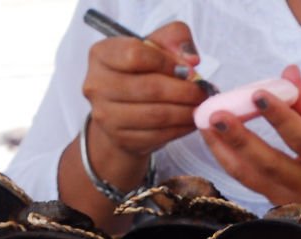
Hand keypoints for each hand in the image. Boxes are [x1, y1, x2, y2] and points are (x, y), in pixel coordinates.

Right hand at [83, 21, 206, 183]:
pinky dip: (181, 128)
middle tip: (203, 92)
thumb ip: (173, 38)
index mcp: (101, 54)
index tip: (188, 69)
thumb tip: (191, 59)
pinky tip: (191, 121)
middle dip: (184, 91)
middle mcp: (97, 84)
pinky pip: (158, 135)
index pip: (135, 54)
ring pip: (156, 114)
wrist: (121, 114)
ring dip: (186, 112)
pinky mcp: (121, 138)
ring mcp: (106, 115)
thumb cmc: (139, 74)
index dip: (167, 62)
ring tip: (200, 106)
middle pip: (150, 87)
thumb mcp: (154, 46)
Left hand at [201, 65, 300, 231]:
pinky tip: (216, 140)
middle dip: (240, 138)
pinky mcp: (277, 207)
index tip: (259, 93)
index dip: (281, 117)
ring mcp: (291, 202)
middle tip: (216, 115)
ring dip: (224, 150)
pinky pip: (249, 183)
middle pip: (270, 164)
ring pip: (252, 178)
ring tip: (205, 124)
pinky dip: (230, 160)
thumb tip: (287, 74)